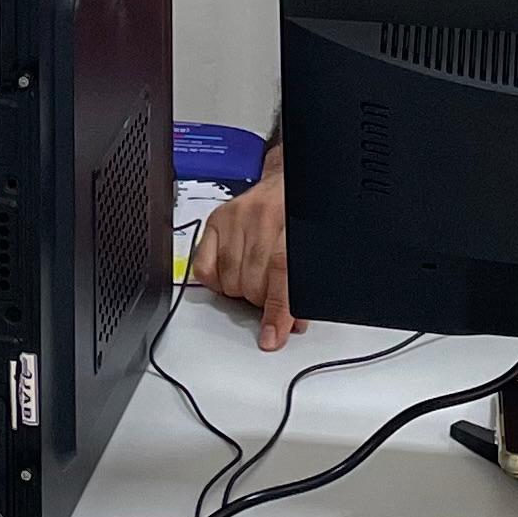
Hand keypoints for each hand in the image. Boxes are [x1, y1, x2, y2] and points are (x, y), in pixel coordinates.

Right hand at [188, 158, 306, 349]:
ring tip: (256, 278)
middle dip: (262, 301)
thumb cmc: (302, 215)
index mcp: (293, 224)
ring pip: (229, 281)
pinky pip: (205, 270)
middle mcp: (262, 218)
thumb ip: (304, 285)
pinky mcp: (215, 220)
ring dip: (242, 292)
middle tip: (272, 294)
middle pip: (252, 283)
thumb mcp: (312, 249)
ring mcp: (236, 218)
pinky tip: (233, 272)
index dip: (277, 311)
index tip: (272, 336)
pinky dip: (218, 282)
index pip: (281, 274)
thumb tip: (290, 324)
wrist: (286, 179)